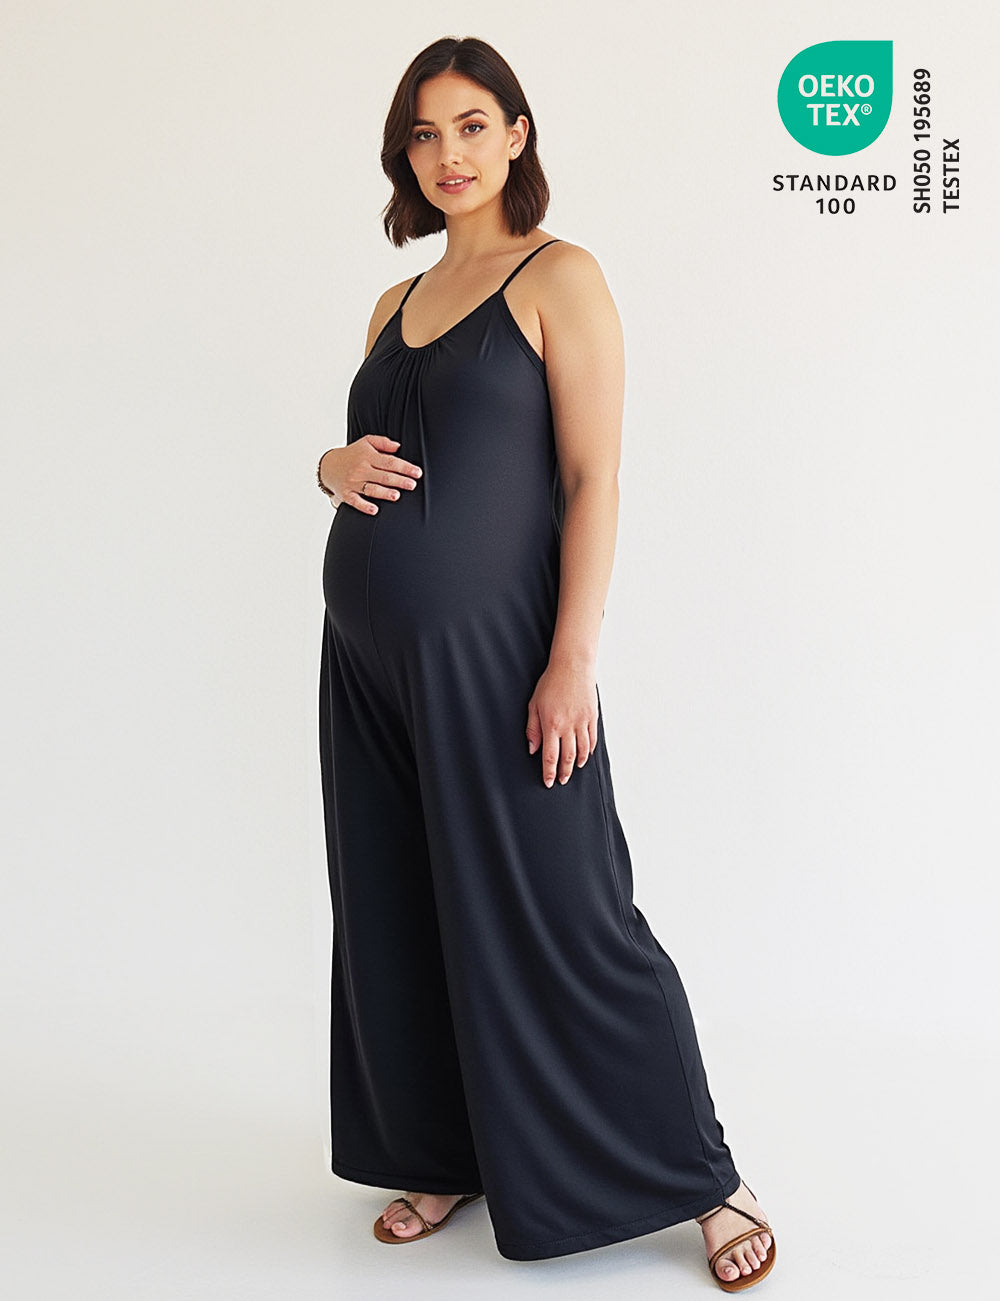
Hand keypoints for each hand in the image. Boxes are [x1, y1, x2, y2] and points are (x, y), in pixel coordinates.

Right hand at [319, 436, 421, 512]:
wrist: (328, 466)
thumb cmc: (353, 454)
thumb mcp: (366, 442)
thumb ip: (383, 442)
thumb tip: (398, 446)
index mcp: (368, 456)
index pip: (389, 462)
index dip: (404, 467)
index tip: (417, 473)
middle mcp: (361, 470)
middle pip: (383, 476)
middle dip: (398, 481)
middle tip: (412, 485)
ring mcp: (353, 483)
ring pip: (371, 489)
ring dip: (384, 493)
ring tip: (396, 496)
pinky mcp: (347, 494)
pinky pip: (356, 501)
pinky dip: (364, 506)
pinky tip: (374, 510)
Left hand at [525, 660, 597, 787]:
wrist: (573, 666)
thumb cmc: (551, 683)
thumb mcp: (534, 704)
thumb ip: (533, 728)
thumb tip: (532, 748)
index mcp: (551, 725)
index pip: (550, 756)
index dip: (549, 772)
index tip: (548, 782)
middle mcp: (568, 726)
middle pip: (567, 757)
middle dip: (564, 773)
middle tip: (562, 781)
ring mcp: (582, 722)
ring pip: (581, 751)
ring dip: (577, 763)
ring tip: (573, 770)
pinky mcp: (592, 717)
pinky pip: (592, 739)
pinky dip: (588, 750)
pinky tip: (584, 755)